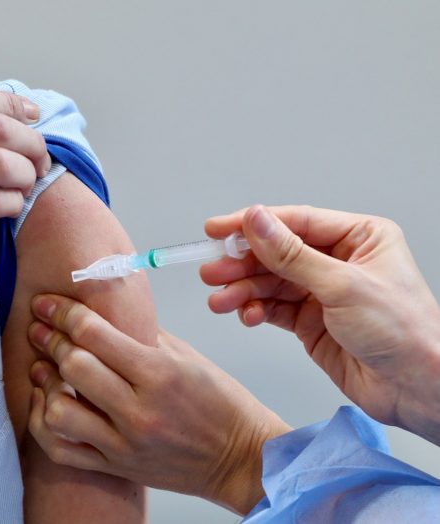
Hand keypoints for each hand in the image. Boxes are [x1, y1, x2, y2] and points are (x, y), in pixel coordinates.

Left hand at [26, 294, 289, 514]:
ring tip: (43, 368)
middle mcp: (139, 411)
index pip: (95, 334)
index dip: (62, 312)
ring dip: (45, 383)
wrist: (241, 460)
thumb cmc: (220, 404)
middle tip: (39, 327)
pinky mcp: (116, 467)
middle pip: (73, 366)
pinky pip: (61, 449)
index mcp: (159, 374)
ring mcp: (124, 444)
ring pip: (59, 411)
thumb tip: (101, 313)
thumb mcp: (187, 357)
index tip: (47, 303)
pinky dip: (43, 423)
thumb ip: (141, 335)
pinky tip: (45, 402)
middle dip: (49, 339)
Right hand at [202, 205, 439, 443]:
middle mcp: (338, 261)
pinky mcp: (310, 322)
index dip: (253, 225)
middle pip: (277, 253)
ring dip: (242, 290)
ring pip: (270, 283)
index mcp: (358, 237)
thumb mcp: (342, 285)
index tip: (218, 230)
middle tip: (213, 271)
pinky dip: (254, 311)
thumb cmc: (404, 332)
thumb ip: (291, 254)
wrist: (417, 390)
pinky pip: (273, 309)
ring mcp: (323, 292)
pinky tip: (244, 315)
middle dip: (243, 263)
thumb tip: (256, 221)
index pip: (295, 222)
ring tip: (220, 299)